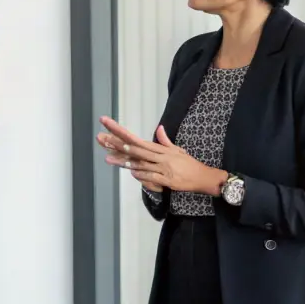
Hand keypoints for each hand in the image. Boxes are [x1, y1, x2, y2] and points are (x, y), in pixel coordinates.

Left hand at [97, 117, 224, 194]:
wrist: (204, 177)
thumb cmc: (189, 164)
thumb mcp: (177, 150)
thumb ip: (165, 141)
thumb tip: (158, 128)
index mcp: (160, 149)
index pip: (136, 139)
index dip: (120, 132)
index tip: (107, 124)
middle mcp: (160, 156)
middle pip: (135, 148)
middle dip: (117, 143)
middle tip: (101, 138)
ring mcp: (163, 167)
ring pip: (141, 163)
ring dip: (125, 161)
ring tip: (109, 158)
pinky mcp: (168, 180)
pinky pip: (152, 176)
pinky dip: (142, 174)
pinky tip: (131, 172)